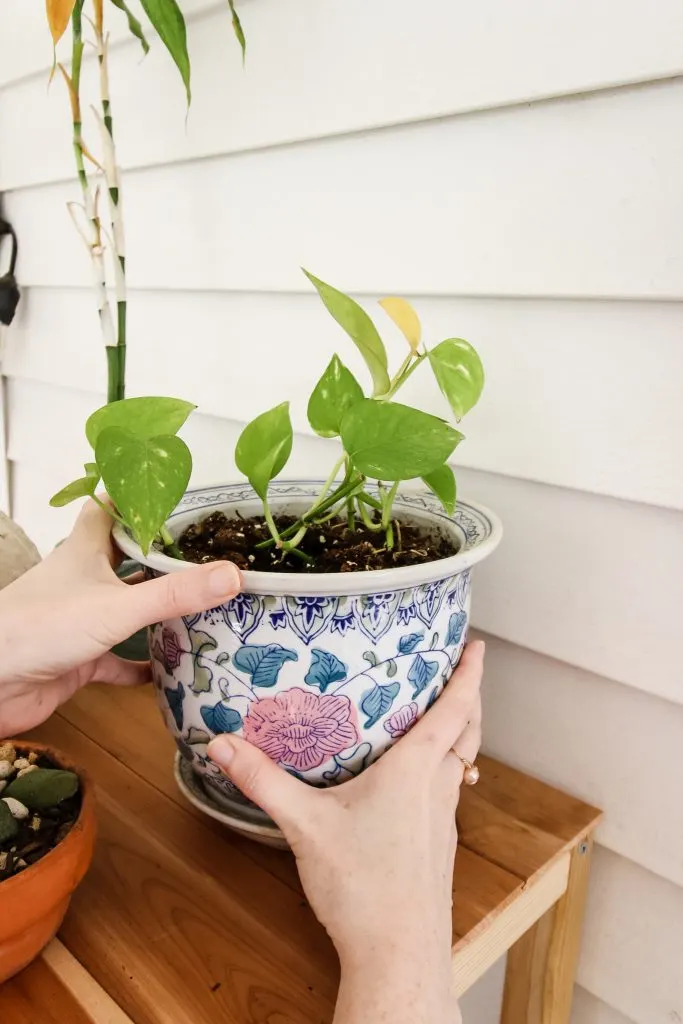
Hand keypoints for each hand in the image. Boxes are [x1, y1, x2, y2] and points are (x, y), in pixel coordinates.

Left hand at [0, 501, 241, 735]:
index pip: (109, 509)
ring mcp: (80, 619)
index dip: (136, 497)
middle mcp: (83, 580)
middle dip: (160, 556)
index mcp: (85, 551)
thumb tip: (234, 574)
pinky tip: (171, 669)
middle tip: (203, 552)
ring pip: (125, 608)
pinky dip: (143, 664)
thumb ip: (176, 593)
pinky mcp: (79, 657)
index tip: (172, 492)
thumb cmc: (42, 627)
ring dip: (157, 611)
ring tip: (202, 606)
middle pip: (124, 558)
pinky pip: (118, 659)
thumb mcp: (118, 606)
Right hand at [208, 641, 483, 1023]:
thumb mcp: (305, 825)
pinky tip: (413, 781)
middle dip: (469, 697)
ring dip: (459, 735)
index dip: (469, 674)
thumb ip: (263, 781)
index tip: (478, 645)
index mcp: (417, 769)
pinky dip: (443, 770)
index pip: (456, 708)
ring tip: (436, 716)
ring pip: (461, 764)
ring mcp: (443, 820)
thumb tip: (223, 744)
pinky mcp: (438, 846)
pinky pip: (448, 792)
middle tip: (460, 670)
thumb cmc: (363, 886)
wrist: (399, 956)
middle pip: (468, 732)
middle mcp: (439, 788)